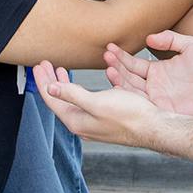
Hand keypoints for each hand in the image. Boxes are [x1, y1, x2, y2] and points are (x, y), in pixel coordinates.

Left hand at [33, 61, 179, 148]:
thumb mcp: (97, 103)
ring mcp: (93, 122)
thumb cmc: (129, 115)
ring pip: (73, 100)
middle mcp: (83, 124)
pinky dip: (80, 89)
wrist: (154, 127)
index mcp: (77, 121)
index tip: (38, 65)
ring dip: (65, 84)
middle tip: (45, 64)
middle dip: (51, 81)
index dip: (44, 81)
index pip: (53, 99)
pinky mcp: (105, 118)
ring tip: (60, 70)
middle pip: (60, 99)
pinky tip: (83, 82)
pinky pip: (85, 101)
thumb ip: (72, 95)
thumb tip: (50, 89)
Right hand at [104, 31, 192, 116]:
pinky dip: (130, 97)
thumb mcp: (190, 45)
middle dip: (115, 66)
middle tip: (105, 56)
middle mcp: (155, 86)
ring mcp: (157, 100)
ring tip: (108, 68)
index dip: (121, 56)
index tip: (110, 47)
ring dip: (119, 80)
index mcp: (158, 72)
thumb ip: (170, 39)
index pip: (134, 64)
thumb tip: (149, 38)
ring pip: (131, 91)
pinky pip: (142, 104)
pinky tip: (120, 87)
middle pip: (128, 77)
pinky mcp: (163, 111)